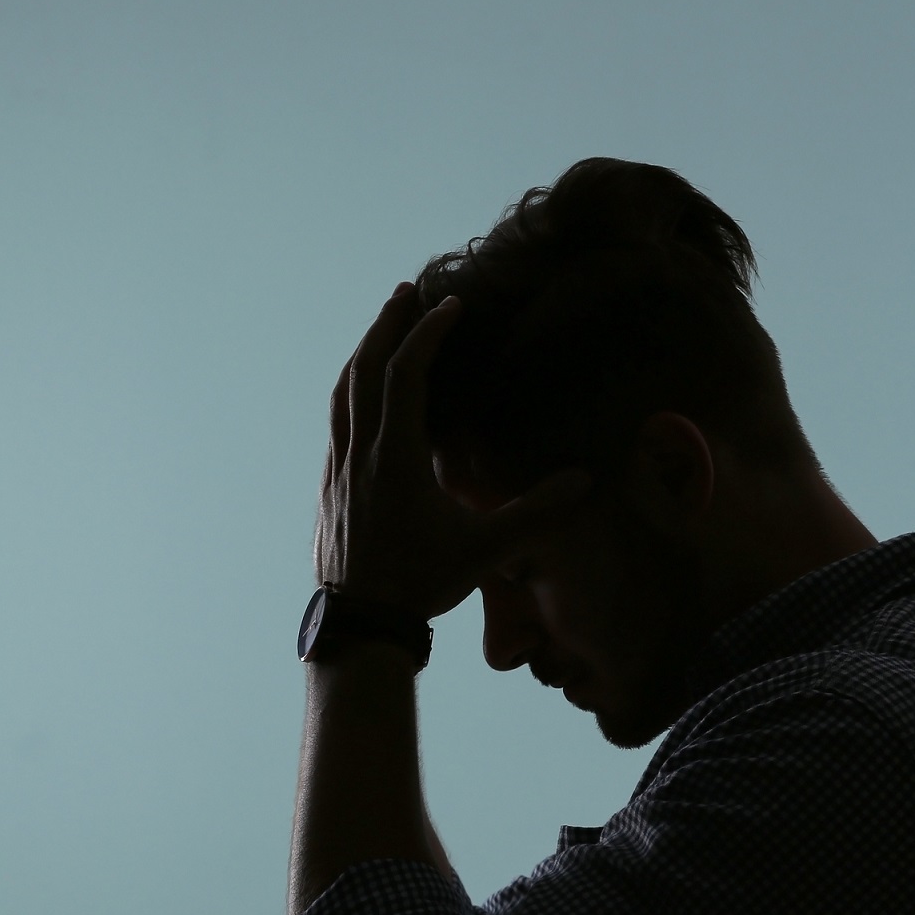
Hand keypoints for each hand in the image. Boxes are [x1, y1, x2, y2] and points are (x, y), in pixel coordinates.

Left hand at [314, 284, 590, 618]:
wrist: (362, 621)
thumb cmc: (422, 582)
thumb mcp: (487, 549)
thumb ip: (536, 512)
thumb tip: (584, 481)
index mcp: (395, 456)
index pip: (406, 376)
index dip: (428, 336)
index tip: (452, 308)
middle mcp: (361, 452)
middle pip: (364, 370)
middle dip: (386, 326)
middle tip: (405, 293)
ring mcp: (340, 467)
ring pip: (343, 392)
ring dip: (363, 352)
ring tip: (382, 328)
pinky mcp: (331, 485)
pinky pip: (338, 420)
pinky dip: (351, 389)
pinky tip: (362, 393)